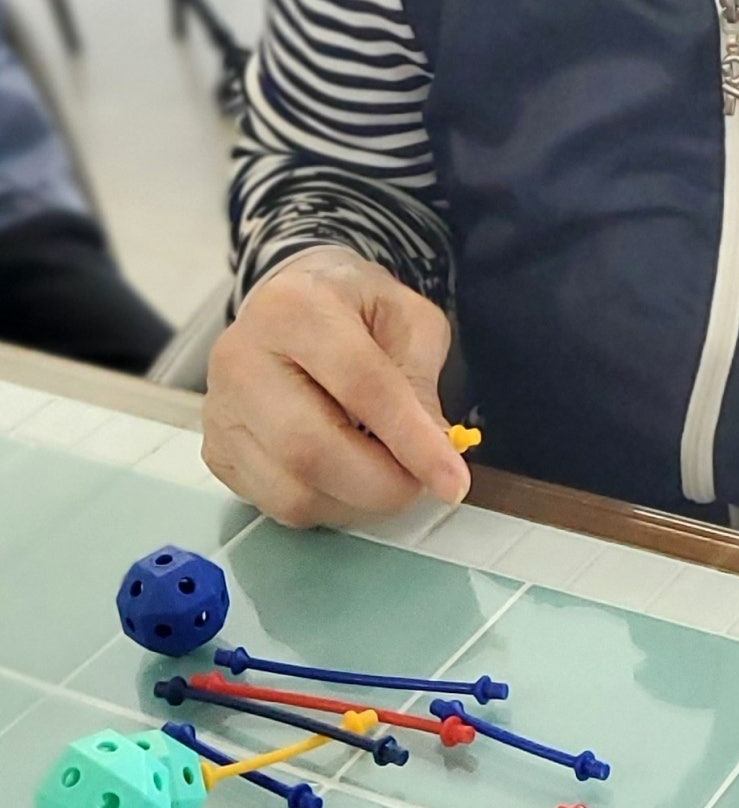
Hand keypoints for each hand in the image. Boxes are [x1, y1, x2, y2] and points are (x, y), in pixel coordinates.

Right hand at [203, 246, 469, 530]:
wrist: (291, 302)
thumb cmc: (353, 309)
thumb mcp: (406, 320)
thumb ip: (419, 380)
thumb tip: (430, 450)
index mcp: (294, 308)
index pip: (360, 385)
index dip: (411, 441)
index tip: (453, 479)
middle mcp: (241, 357)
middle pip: (310, 449)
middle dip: (380, 484)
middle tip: (419, 484)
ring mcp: (221, 409)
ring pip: (291, 489)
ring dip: (355, 502)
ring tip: (384, 475)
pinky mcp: (217, 450)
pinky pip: (275, 504)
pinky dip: (326, 506)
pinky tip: (346, 477)